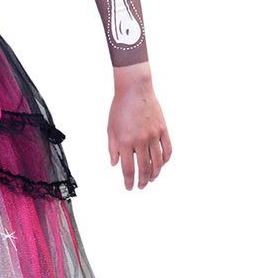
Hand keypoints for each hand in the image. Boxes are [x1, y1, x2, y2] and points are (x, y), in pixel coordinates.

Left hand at [107, 62, 171, 189]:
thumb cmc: (120, 108)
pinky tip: (161, 164)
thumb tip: (114, 164)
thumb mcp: (110, 129)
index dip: (129, 181)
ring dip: (155, 173)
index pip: (128, 168)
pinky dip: (165, 160)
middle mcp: (140, 141)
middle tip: (141, 186)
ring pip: (158, 162)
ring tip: (151, 179)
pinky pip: (167, 149)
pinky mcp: (163, 130)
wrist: (134, 90)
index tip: (129, 187)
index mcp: (125, 142)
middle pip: (144, 168)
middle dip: (142, 181)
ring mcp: (154, 136)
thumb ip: (113, 148)